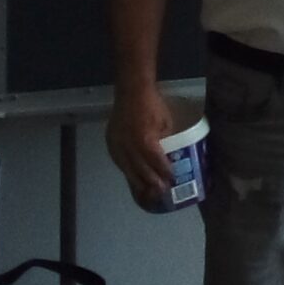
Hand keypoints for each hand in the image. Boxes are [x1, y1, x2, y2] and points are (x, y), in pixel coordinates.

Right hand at [106, 85, 179, 208]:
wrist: (131, 92)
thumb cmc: (153, 105)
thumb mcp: (166, 123)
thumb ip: (164, 140)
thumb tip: (167, 155)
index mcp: (145, 139)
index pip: (156, 161)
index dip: (164, 172)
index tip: (172, 180)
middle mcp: (129, 145)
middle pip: (140, 169)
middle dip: (151, 182)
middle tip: (160, 192)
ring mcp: (118, 144)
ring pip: (127, 168)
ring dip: (137, 181)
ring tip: (146, 192)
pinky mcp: (111, 142)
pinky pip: (119, 161)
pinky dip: (126, 170)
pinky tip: (132, 177)